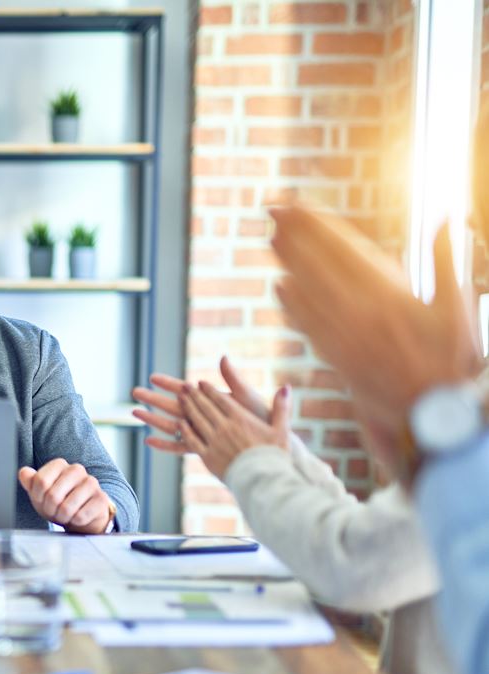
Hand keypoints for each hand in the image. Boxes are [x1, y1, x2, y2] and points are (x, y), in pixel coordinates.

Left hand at [17, 459, 113, 532]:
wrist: (81, 516)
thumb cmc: (58, 503)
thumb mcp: (40, 493)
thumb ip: (30, 482)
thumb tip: (24, 472)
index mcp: (60, 465)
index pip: (40, 481)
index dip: (37, 497)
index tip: (41, 500)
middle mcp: (77, 470)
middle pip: (53, 495)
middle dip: (50, 509)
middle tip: (54, 511)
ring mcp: (91, 483)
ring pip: (67, 507)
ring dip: (62, 517)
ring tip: (65, 514)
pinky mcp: (101, 499)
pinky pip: (81, 516)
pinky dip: (75, 521)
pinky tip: (78, 517)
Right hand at [131, 356, 268, 454]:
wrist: (270, 441)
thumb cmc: (260, 416)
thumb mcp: (246, 395)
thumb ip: (233, 379)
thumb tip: (223, 358)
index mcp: (210, 400)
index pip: (184, 389)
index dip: (168, 383)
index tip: (153, 377)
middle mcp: (202, 415)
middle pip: (172, 405)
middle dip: (153, 398)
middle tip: (135, 392)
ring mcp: (200, 431)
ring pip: (171, 424)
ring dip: (153, 419)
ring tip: (135, 412)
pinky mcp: (202, 447)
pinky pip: (179, 446)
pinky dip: (164, 444)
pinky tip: (148, 441)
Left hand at [178, 380, 290, 479]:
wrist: (264, 481)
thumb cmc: (274, 456)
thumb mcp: (281, 430)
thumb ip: (282, 407)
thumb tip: (287, 387)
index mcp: (241, 419)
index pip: (221, 400)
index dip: (209, 390)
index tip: (201, 383)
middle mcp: (225, 428)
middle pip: (205, 407)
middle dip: (194, 395)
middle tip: (185, 387)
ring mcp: (214, 442)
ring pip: (197, 420)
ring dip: (188, 408)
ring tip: (180, 398)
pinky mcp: (208, 457)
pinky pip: (192, 440)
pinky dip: (185, 430)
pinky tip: (180, 423)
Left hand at [272, 205, 483, 428]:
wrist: (429, 413)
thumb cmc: (450, 359)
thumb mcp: (456, 307)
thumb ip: (445, 261)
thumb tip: (448, 218)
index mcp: (387, 295)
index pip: (344, 250)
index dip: (319, 225)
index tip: (300, 205)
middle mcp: (357, 313)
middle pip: (318, 265)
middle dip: (295, 235)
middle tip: (273, 209)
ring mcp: (342, 336)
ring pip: (307, 291)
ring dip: (288, 262)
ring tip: (272, 238)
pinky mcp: (334, 357)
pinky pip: (306, 325)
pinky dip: (291, 304)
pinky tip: (280, 287)